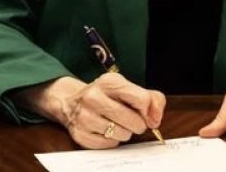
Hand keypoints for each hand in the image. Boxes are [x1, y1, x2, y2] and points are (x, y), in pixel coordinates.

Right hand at [15, 73, 165, 148]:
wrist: (70, 101)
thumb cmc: (105, 95)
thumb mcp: (126, 88)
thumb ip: (151, 98)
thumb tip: (155, 118)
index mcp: (109, 82)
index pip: (142, 99)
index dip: (149, 110)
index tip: (145, 112)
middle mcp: (94, 97)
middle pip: (135, 121)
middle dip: (138, 123)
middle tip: (129, 119)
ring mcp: (86, 116)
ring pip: (124, 134)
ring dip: (124, 132)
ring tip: (115, 123)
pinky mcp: (81, 134)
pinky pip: (110, 144)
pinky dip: (112, 140)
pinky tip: (104, 129)